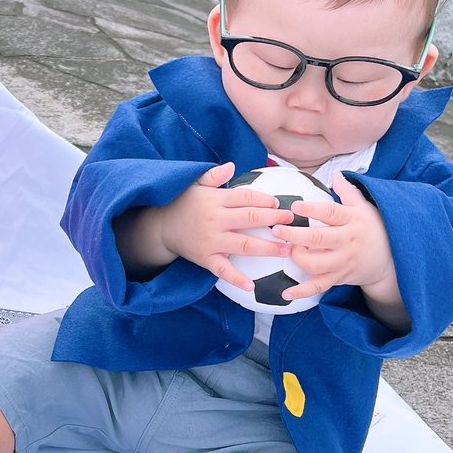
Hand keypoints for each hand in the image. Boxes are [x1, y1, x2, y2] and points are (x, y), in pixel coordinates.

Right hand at [155, 161, 294, 289]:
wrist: (161, 227)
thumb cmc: (184, 203)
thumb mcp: (196, 184)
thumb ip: (214, 176)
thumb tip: (231, 165)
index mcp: (215, 200)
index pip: (245, 197)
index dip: (265, 200)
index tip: (279, 204)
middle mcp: (214, 220)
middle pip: (249, 219)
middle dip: (273, 220)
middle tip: (291, 221)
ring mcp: (211, 241)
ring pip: (244, 245)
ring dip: (267, 248)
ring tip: (285, 249)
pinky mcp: (206, 258)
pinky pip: (223, 270)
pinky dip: (236, 279)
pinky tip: (251, 287)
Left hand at [271, 173, 403, 315]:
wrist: (391, 260)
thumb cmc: (372, 228)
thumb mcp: (365, 208)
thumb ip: (348, 191)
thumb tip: (337, 174)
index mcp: (352, 221)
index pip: (331, 213)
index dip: (313, 209)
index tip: (295, 205)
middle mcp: (347, 242)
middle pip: (319, 239)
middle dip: (295, 235)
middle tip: (277, 230)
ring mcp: (343, 262)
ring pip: (316, 264)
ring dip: (298, 259)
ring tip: (287, 250)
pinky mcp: (339, 278)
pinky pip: (319, 287)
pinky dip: (302, 292)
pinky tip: (285, 293)